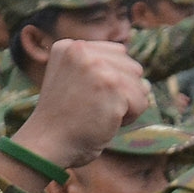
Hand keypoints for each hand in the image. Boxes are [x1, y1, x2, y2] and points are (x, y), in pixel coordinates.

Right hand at [5, 40, 147, 181]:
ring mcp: (98, 68)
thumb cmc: (62, 120)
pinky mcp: (113, 87)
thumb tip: (147, 84)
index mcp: (69, 47)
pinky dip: (129, 118)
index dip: (109, 80)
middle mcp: (82, 51)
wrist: (46, 145)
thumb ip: (101, 70)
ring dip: (126, 105)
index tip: (83, 96)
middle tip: (91, 108)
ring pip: (139, 85)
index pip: (116, 55)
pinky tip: (105, 122)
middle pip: (131, 68)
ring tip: (98, 115)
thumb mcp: (72, 82)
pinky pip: (141, 103)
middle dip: (120, 93)